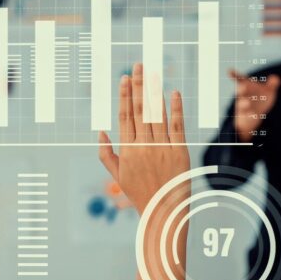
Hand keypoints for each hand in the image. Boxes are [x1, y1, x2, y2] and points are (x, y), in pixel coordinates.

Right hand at [98, 63, 190, 279]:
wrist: (164, 213)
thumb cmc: (140, 194)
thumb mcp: (119, 177)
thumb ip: (107, 154)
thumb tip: (100, 132)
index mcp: (128, 150)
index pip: (124, 117)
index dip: (124, 96)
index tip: (123, 78)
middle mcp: (144, 146)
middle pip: (139, 111)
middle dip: (138, 86)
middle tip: (138, 66)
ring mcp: (162, 148)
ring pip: (156, 115)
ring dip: (154, 92)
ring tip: (152, 73)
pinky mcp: (180, 152)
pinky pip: (177, 126)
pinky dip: (175, 108)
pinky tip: (172, 92)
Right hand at [229, 69, 280, 137]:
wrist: (252, 115)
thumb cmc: (260, 98)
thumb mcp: (267, 91)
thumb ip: (271, 84)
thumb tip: (276, 78)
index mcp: (246, 86)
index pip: (240, 79)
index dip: (235, 75)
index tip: (229, 70)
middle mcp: (243, 95)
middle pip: (240, 91)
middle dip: (242, 89)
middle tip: (244, 86)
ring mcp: (243, 106)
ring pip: (241, 105)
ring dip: (244, 104)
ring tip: (247, 103)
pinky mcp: (246, 115)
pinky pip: (247, 115)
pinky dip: (249, 114)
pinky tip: (253, 114)